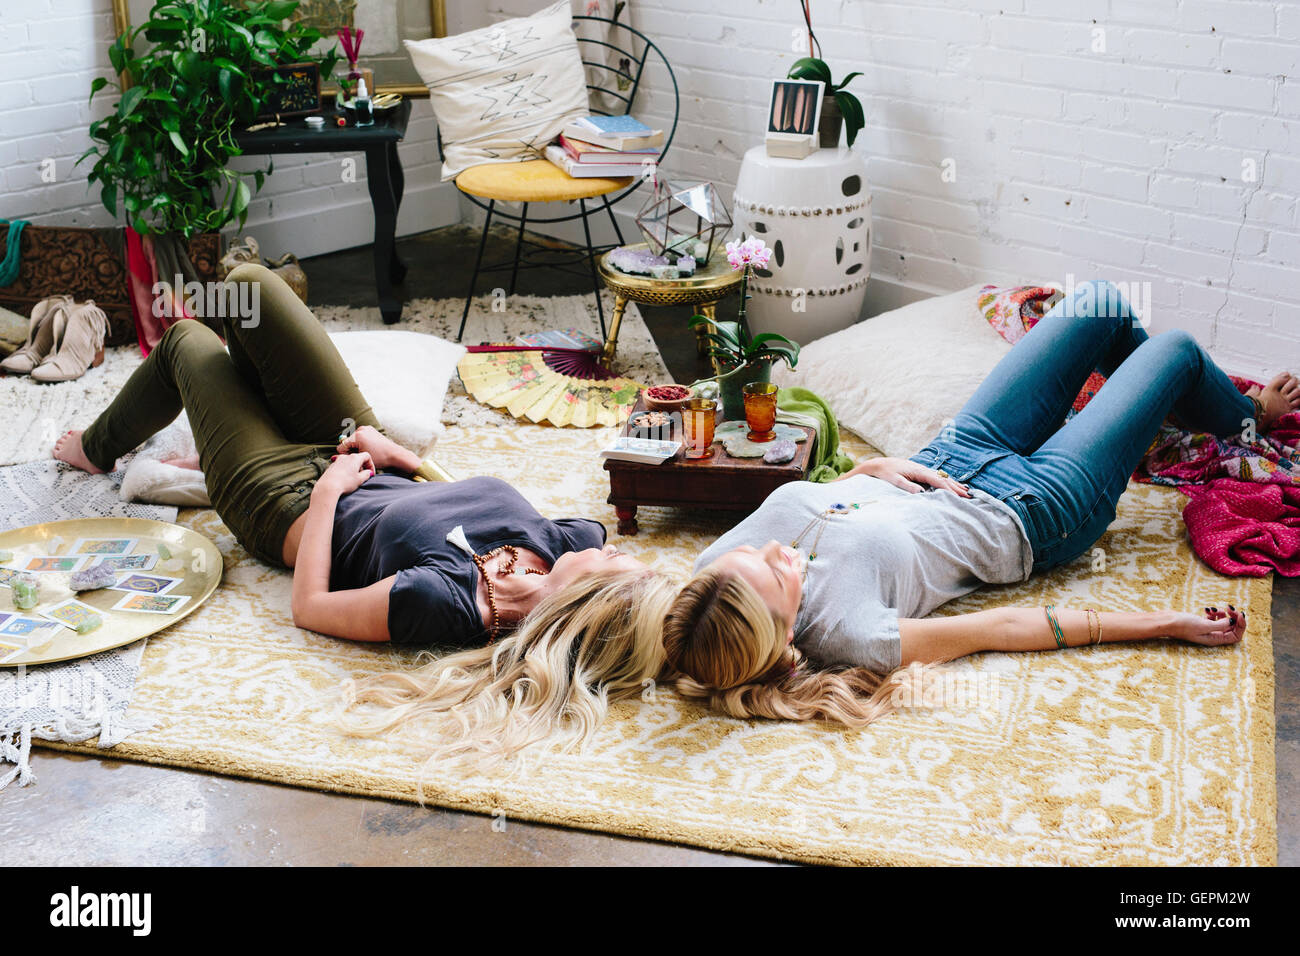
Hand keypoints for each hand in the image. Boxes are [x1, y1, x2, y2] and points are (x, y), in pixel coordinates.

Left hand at [316, 451, 374, 497]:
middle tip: (363, 476)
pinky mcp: (332, 466)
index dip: (370, 464)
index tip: (371, 472)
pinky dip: (346, 470)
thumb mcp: (360, 480)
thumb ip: (366, 474)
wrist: (328, 486)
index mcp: (355, 458)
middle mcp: (346, 456)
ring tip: (353, 478)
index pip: (367, 456)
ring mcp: (338, 460)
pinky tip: (345, 479)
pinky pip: (342, 466)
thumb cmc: (344, 482)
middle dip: (362, 467)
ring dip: (353, 468)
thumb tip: (368, 472)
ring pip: (349, 462)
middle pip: (357, 458)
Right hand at [336, 425, 418, 473]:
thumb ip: (348, 456)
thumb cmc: (379, 458)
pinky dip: (361, 442)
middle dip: (351, 449)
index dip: (345, 454)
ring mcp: (366, 428)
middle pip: (348, 442)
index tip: (353, 459)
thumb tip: (334, 457)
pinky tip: (368, 448)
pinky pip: (360, 437)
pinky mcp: (370, 429)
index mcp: (357, 436)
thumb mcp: (361, 458)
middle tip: (360, 456)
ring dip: (356, 446)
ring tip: (365, 452)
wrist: (394, 454)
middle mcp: (361, 429)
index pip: (342, 446)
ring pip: (354, 439)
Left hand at [837, 457, 971, 496]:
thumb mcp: (895, 480)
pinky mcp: (920, 472)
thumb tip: (921, 492)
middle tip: (969, 496)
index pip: (938, 481)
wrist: (879, 464)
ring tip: (966, 492)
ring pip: (942, 478)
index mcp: (919, 471)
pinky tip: (952, 486)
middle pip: (943, 479)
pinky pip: (937, 478)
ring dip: (954, 485)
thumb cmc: (886, 473)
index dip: (949, 490)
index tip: (958, 497)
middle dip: (956, 487)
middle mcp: (923, 469)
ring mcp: (922, 470)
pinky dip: (947, 482)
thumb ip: (907, 486)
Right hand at [1164, 605, 1245, 645]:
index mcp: (1215, 640)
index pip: (1236, 635)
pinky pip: (1214, 618)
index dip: (1241, 625)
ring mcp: (1207, 629)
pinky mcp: (1201, 623)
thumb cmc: (1182, 626)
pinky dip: (1213, 613)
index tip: (1239, 614)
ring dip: (1222, 614)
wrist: (1166, 622)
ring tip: (1213, 609)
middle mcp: (1213, 636)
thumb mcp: (1203, 625)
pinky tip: (1207, 609)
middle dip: (1232, 617)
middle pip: (1231, 628)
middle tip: (1229, 608)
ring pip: (1223, 622)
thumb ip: (1220, 625)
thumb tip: (1231, 622)